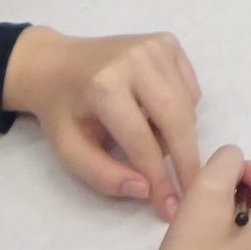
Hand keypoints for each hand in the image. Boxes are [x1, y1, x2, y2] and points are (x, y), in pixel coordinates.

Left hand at [4, 27, 200, 219]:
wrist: (57, 64)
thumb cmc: (63, 111)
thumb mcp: (69, 150)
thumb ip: (103, 175)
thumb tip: (146, 190)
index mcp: (105, 85)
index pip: (141, 140)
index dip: (158, 178)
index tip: (170, 207)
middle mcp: (136, 59)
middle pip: (176, 119)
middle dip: (187, 160)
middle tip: (193, 190)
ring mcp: (156, 46)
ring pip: (188, 106)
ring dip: (180, 135)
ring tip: (153, 143)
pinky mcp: (168, 42)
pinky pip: (191, 89)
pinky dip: (183, 111)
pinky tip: (157, 114)